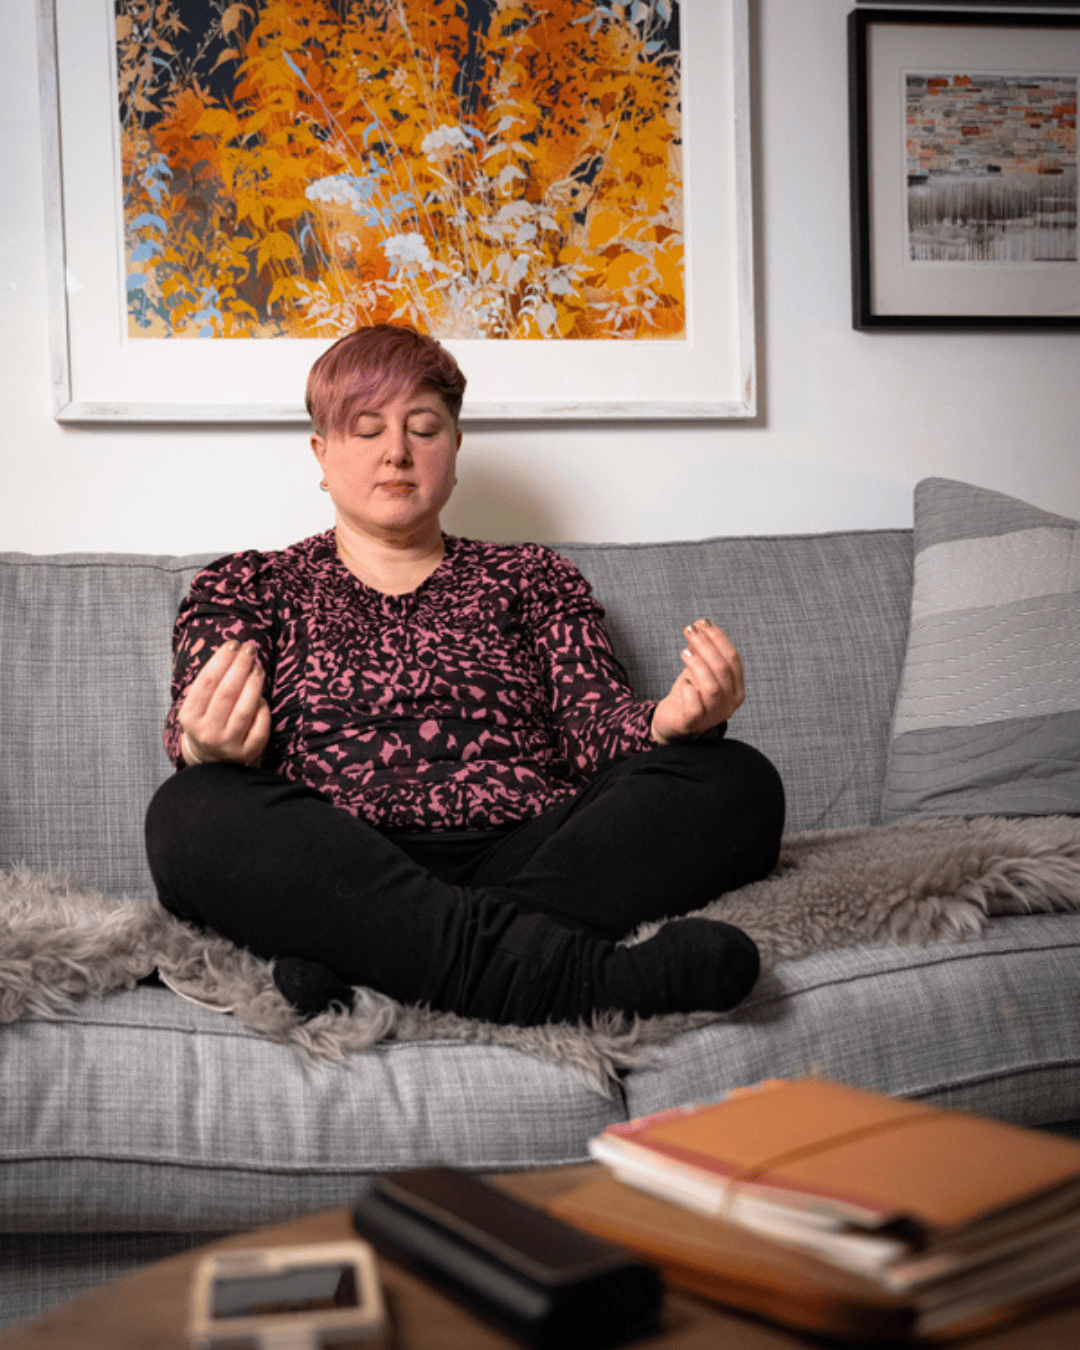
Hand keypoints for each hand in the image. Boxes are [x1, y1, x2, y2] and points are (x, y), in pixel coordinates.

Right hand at [178, 640, 270, 766]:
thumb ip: (210, 683)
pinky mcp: (246, 753)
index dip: (221, 660)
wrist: (211, 759)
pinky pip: (259, 727)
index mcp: (190, 716)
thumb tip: (233, 651)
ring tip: (258, 668)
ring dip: (253, 684)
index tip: (233, 644)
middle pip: (226, 693)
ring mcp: (227, 744)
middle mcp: (206, 732)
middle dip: (240, 667)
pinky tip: (262, 697)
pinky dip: (262, 709)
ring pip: (244, 710)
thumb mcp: (197, 705)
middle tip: (250, 649)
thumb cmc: (207, 721)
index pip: (207, 682)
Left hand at [651, 619, 744, 744]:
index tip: (702, 623)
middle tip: (689, 630)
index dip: (718, 638)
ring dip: (697, 664)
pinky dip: (688, 690)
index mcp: (736, 689)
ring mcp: (712, 716)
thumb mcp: (700, 671)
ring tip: (684, 651)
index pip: (733, 659)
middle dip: (706, 645)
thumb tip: (702, 625)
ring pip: (711, 686)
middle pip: (723, 669)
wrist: (672, 723)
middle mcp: (729, 704)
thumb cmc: (688, 695)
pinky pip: (694, 706)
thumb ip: (704, 653)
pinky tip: (682, 682)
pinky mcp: (692, 724)